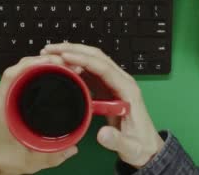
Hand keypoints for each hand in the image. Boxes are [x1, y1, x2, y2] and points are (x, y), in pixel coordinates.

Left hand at [0, 55, 78, 174]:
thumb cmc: (5, 158)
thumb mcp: (31, 160)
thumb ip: (53, 156)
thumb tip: (74, 147)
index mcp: (2, 107)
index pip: (12, 75)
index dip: (31, 64)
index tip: (52, 61)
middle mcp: (2, 97)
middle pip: (19, 67)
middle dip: (43, 60)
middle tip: (65, 62)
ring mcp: (5, 94)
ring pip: (22, 69)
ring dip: (41, 63)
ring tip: (62, 64)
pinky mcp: (10, 96)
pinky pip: (23, 75)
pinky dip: (37, 70)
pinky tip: (52, 71)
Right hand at [41, 43, 164, 167]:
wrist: (147, 148)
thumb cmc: (140, 145)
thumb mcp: (130, 148)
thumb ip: (117, 141)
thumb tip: (102, 134)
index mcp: (127, 90)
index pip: (104, 68)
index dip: (83, 60)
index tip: (64, 56)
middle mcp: (121, 82)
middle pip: (96, 57)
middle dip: (74, 50)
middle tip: (52, 49)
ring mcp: (113, 84)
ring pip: (92, 61)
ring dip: (72, 54)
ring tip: (52, 54)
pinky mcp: (106, 89)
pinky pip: (89, 72)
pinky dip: (75, 66)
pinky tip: (61, 66)